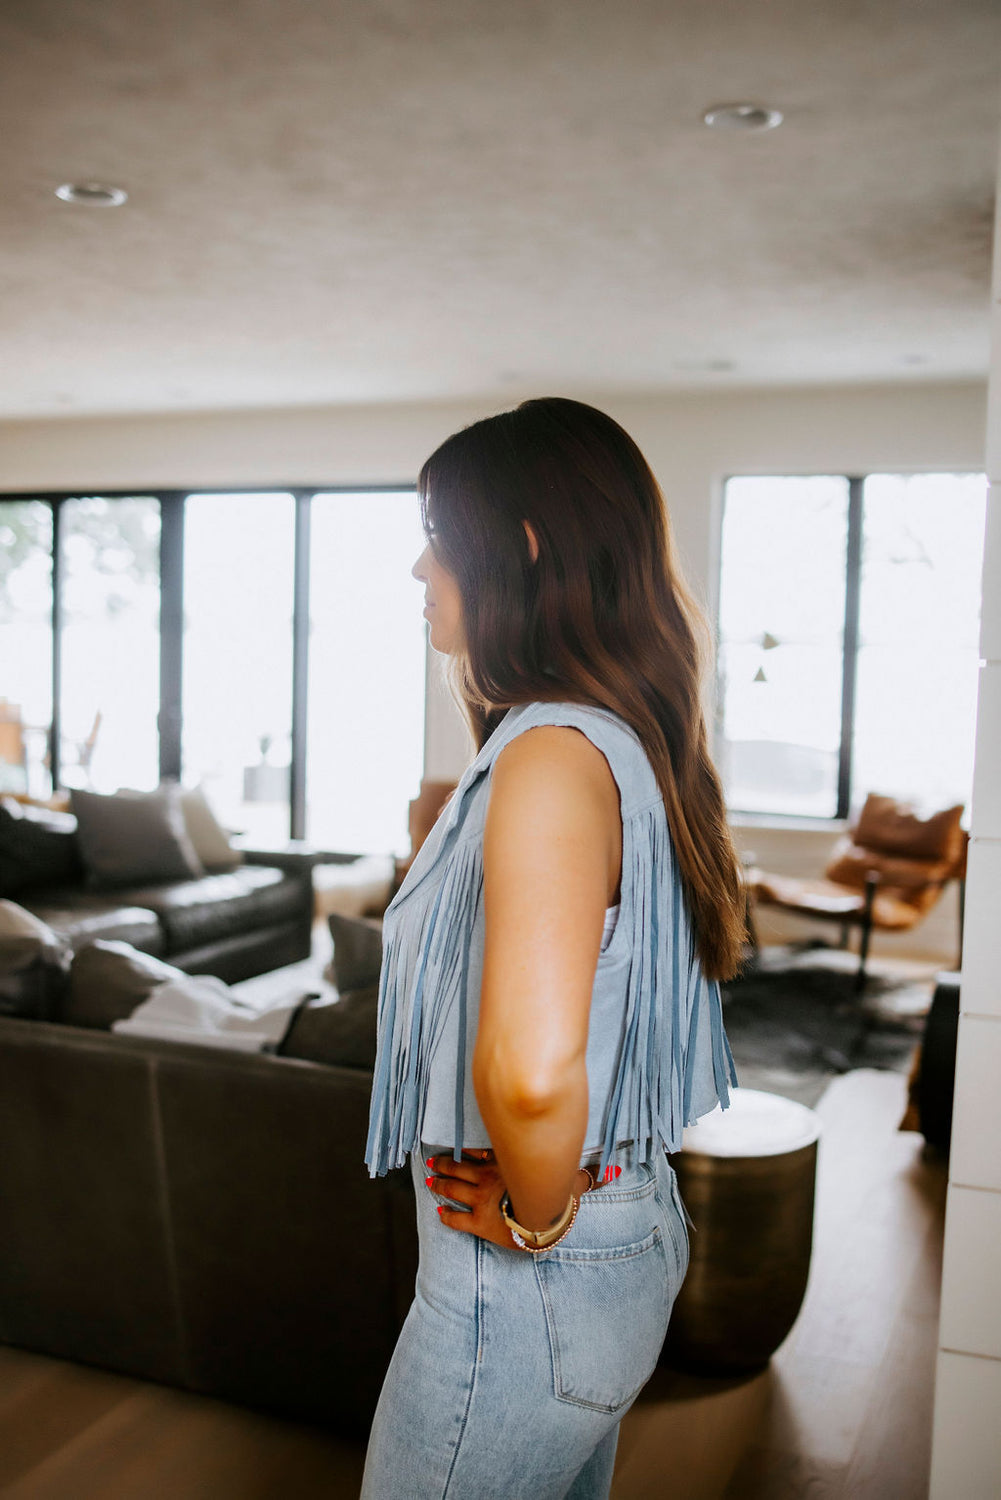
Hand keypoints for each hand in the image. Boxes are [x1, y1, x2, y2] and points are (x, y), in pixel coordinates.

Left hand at [424, 1148, 592, 1251]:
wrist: (542, 1222)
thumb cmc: (554, 1199)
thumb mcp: (571, 1182)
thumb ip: (585, 1177)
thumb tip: (612, 1172)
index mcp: (506, 1166)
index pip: (481, 1155)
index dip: (466, 1152)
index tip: (454, 1149)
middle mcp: (488, 1179)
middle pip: (459, 1169)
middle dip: (444, 1165)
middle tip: (431, 1161)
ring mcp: (480, 1199)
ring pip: (453, 1189)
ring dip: (440, 1184)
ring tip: (430, 1180)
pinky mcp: (477, 1222)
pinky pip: (457, 1220)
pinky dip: (447, 1217)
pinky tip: (440, 1214)